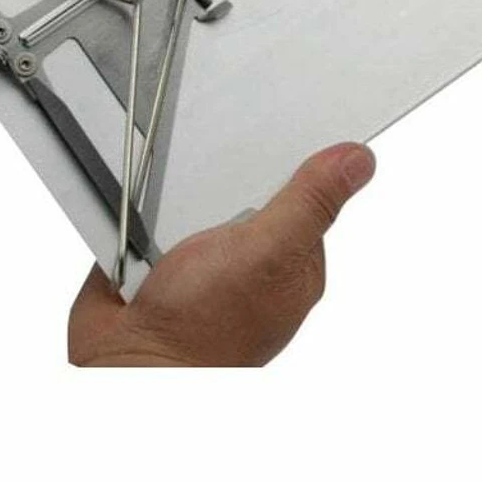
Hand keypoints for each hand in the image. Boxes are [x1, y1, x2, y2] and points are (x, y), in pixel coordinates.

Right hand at [68, 142, 376, 365]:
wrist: (123, 365)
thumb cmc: (200, 333)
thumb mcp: (267, 254)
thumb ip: (310, 204)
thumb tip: (359, 160)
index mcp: (294, 256)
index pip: (306, 184)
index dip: (295, 152)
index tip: (281, 116)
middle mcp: (254, 255)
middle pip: (250, 180)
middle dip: (227, 170)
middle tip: (212, 182)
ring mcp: (205, 252)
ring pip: (202, 188)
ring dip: (183, 186)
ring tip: (174, 205)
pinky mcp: (159, 248)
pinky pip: (157, 204)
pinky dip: (148, 203)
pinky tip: (146, 215)